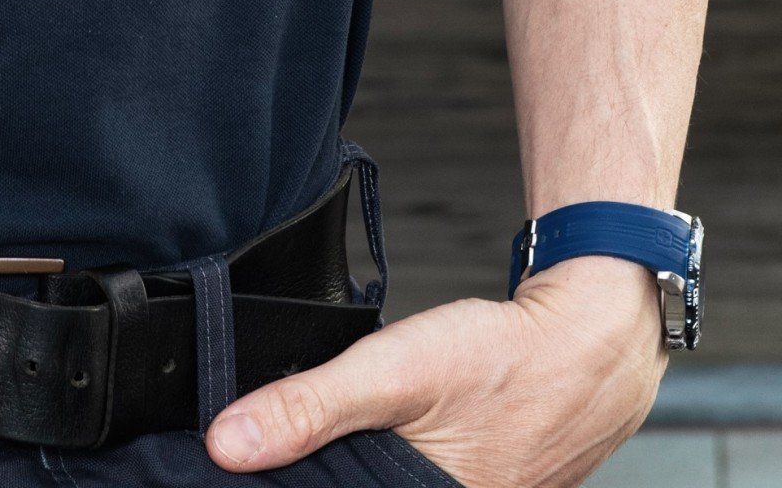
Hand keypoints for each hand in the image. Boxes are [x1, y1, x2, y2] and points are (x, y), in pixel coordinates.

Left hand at [205, 258, 668, 487]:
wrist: (588, 342)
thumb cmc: (504, 358)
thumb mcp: (392, 372)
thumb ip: (307, 409)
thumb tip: (229, 444)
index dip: (295, 483)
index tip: (255, 468)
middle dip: (325, 473)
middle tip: (305, 435)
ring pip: (385, 486)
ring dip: (357, 467)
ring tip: (348, 434)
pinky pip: (419, 482)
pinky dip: (394, 464)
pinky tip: (388, 437)